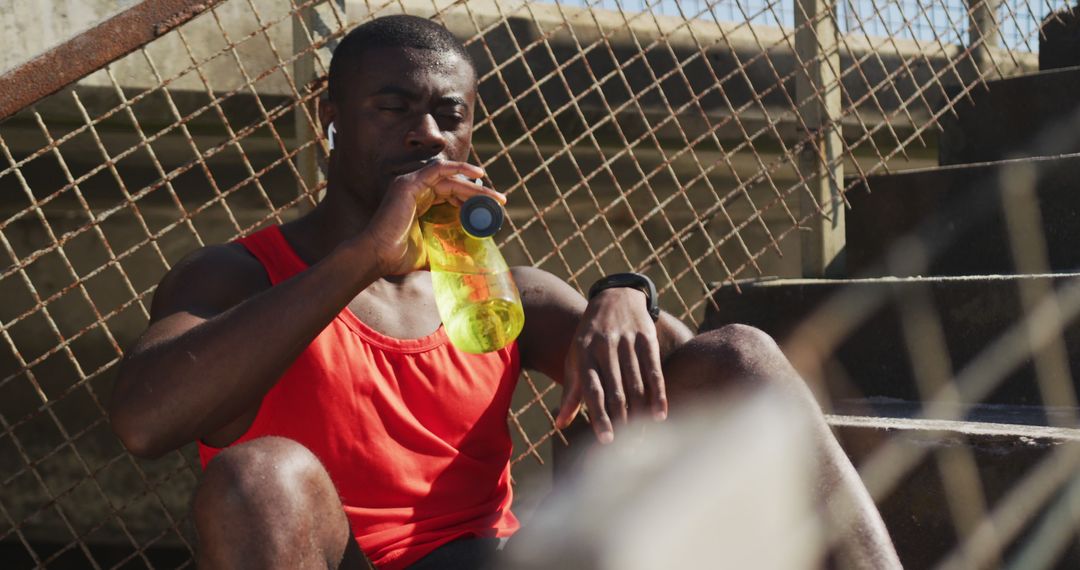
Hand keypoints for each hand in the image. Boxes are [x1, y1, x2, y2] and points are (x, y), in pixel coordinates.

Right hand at [359, 160, 504, 275]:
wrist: (378, 257)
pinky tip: (478, 175)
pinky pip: (438, 169)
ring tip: (495, 197)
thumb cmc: (399, 257)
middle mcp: (416, 190)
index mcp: (420, 203)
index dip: (473, 200)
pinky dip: (459, 169)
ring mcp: (411, 184)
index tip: (492, 210)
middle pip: (454, 185)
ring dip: (475, 185)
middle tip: (500, 202)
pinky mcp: (409, 184)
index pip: (452, 195)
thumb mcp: (431, 254)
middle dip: (479, 193)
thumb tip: (469, 264)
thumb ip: (447, 253)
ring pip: (451, 178)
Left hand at [555, 287, 667, 442]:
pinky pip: (653, 371)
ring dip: (640, 414)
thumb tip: (559, 424)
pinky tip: (659, 415)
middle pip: (616, 391)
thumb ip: (572, 392)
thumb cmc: (590, 337)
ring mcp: (627, 342)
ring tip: (642, 439)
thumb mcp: (576, 358)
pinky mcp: (646, 338)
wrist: (615, 297)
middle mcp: (604, 348)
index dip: (599, 416)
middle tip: (629, 449)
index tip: (606, 441)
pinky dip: (657, 394)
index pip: (592, 390)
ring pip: (636, 384)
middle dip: (622, 422)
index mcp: (583, 354)